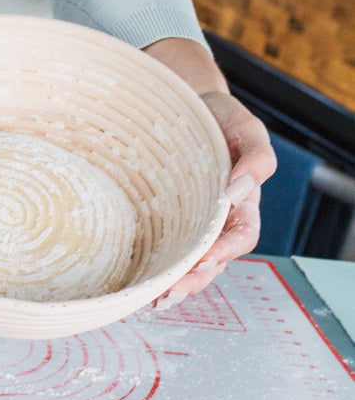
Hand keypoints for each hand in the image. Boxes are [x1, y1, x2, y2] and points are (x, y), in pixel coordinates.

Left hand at [152, 90, 276, 309]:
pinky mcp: (166, 215)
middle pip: (213, 261)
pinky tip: (140, 281)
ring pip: (190, 262)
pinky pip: (165, 245)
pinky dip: (156, 266)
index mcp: (244, 202)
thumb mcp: (248, 128)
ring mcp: (191, 219)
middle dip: (194, 280)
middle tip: (170, 291)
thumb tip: (241, 190)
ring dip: (176, 283)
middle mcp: (219, 218)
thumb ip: (258, 158)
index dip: (226, 251)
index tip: (204, 258)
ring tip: (156, 297)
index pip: (241, 236)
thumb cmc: (221, 117)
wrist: (187, 102)